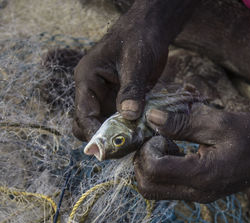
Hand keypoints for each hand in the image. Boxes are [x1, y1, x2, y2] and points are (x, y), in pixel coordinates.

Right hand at [73, 17, 167, 140]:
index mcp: (87, 79)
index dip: (93, 131)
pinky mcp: (122, 100)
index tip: (106, 147)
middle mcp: (94, 91)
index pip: (84, 112)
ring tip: (134, 144)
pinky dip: (130, 128)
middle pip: (88, 123)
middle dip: (102, 136)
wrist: (149, 30)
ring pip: (105, 124)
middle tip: (122, 148)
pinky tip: (143, 134)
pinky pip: (121, 120)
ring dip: (118, 135)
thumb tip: (129, 116)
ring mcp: (108, 97)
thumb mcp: (135, 63)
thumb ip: (131, 89)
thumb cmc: (138, 39)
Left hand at [134, 104, 249, 202]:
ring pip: (155, 190)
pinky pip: (169, 187)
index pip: (154, 170)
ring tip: (169, 143)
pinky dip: (163, 170)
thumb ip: (184, 122)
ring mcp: (200, 196)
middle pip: (147, 187)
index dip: (148, 148)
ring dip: (152, 166)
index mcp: (202, 175)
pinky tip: (179, 149)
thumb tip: (152, 117)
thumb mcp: (221, 123)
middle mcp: (198, 192)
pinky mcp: (202, 192)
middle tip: (159, 138)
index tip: (161, 130)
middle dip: (143, 160)